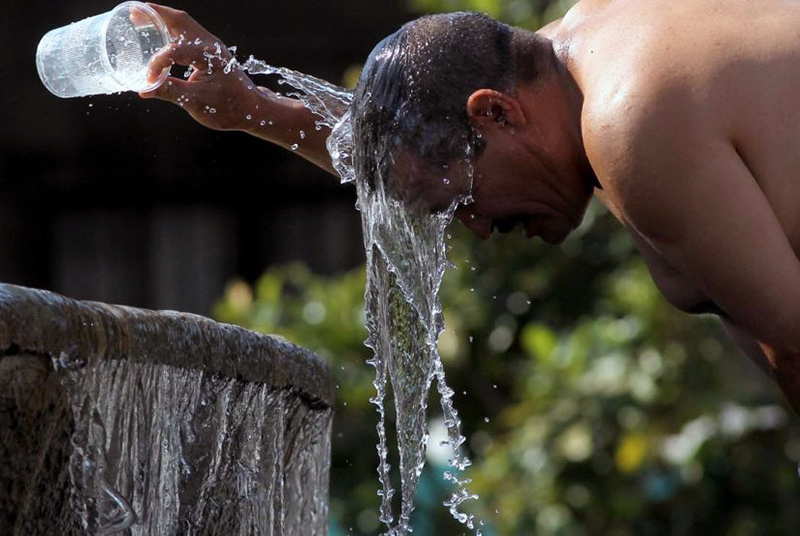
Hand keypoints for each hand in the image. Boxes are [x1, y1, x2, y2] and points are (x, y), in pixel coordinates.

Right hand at [138, 4, 261, 131]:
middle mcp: (211, 45)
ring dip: (163, 19)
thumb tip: (144, 90)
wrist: (252, 109)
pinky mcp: (211, 51)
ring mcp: (212, 46)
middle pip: (179, 20)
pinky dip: (171, 29)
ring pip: (184, 23)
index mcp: (208, 56)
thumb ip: (170, 92)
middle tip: (133, 14)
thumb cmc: (229, 107)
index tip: (148, 80)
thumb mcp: (197, 102)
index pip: (174, 51)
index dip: (157, 64)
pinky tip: (159, 34)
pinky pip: (188, 33)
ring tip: (140, 18)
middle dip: (155, 15)